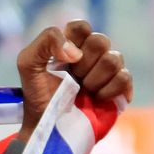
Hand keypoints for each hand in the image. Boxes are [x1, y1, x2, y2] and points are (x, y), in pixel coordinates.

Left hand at [17, 19, 131, 134]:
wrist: (49, 127)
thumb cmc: (38, 95)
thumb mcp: (28, 63)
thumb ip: (45, 41)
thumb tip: (76, 51)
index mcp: (70, 45)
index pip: (81, 26)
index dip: (74, 40)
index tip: (63, 60)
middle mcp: (91, 55)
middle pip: (101, 40)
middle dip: (83, 63)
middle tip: (72, 78)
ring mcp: (107, 71)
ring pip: (115, 58)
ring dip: (94, 79)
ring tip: (83, 91)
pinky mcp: (120, 89)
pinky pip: (125, 77)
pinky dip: (108, 89)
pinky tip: (97, 98)